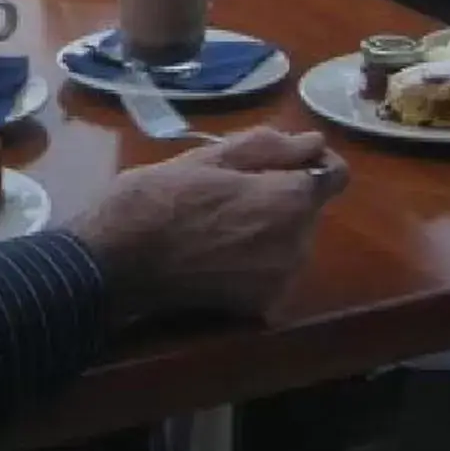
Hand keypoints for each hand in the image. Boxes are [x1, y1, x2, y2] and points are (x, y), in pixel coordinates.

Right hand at [73, 126, 348, 327]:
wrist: (113, 264)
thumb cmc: (155, 198)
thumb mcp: (207, 158)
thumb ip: (269, 147)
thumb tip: (314, 142)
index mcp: (289, 200)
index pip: (335, 174)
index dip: (311, 161)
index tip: (278, 161)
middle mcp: (298, 245)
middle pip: (309, 209)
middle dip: (281, 197)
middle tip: (227, 191)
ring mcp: (280, 281)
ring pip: (291, 241)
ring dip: (268, 230)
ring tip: (216, 223)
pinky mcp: (259, 308)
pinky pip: (272, 272)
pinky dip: (254, 261)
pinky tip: (215, 254)